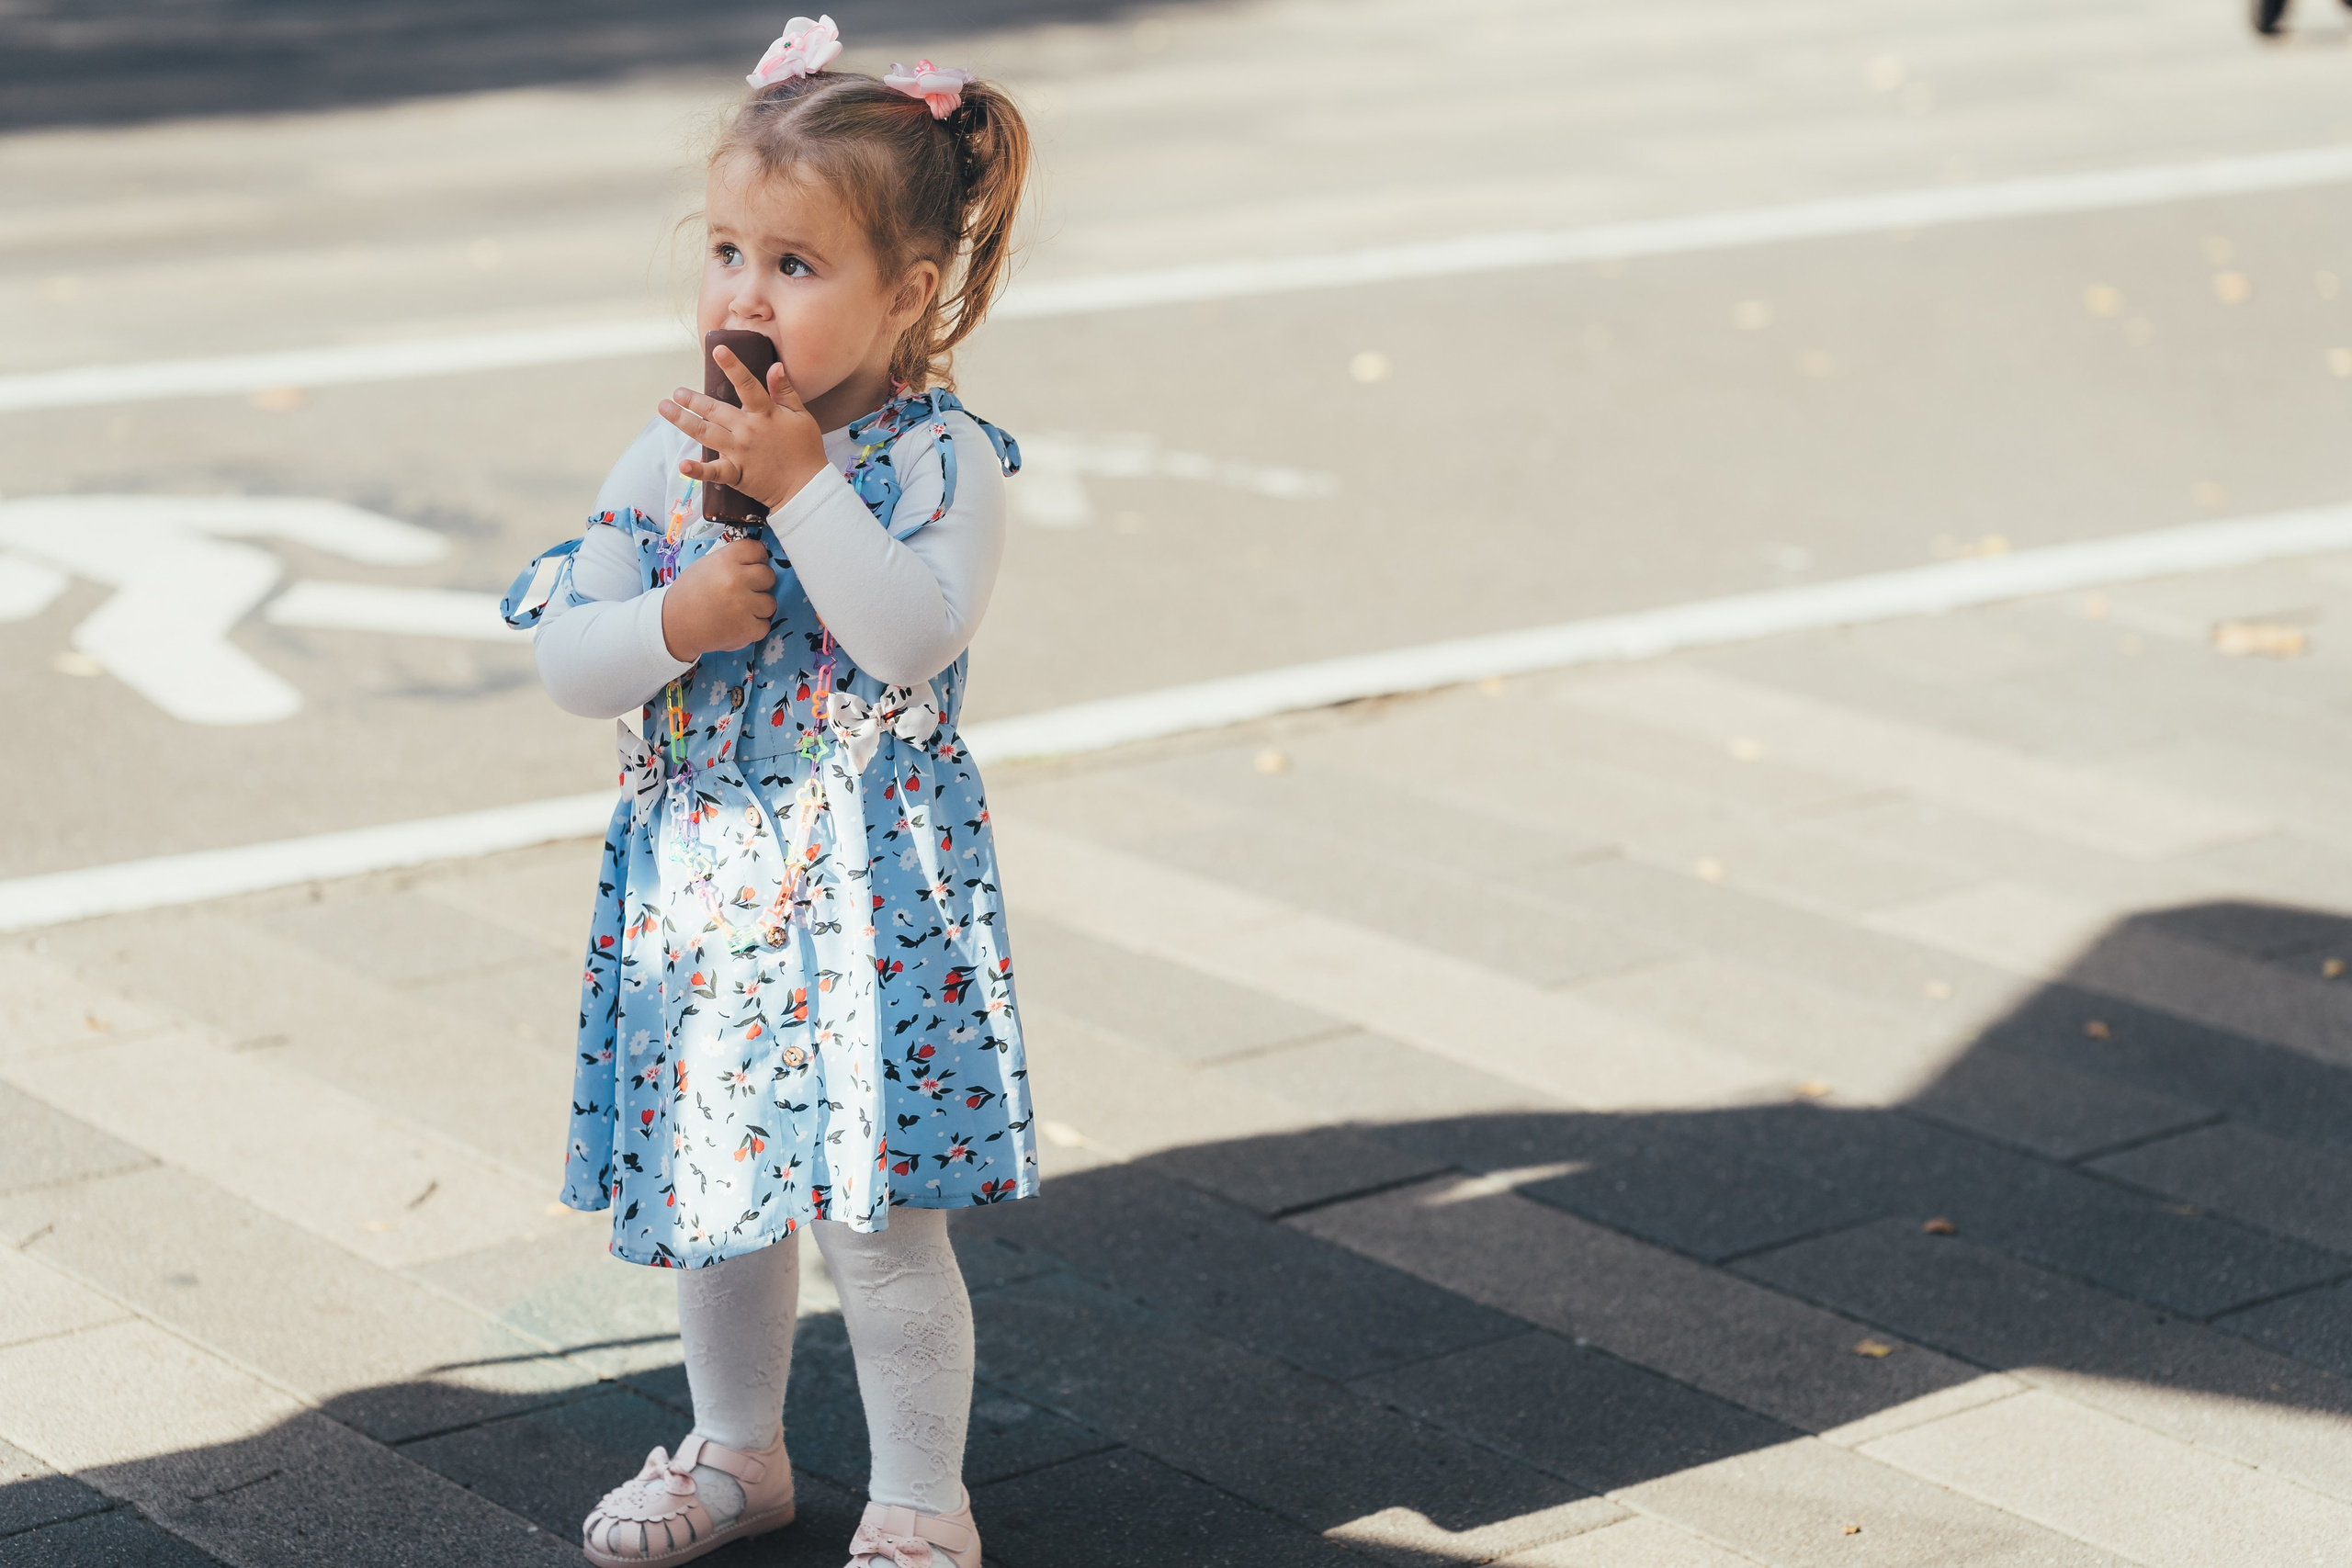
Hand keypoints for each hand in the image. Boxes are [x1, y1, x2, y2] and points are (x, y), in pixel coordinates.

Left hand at [658, 347, 829, 510]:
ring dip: (683, 420)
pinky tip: (682, 466)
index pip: (747, 385)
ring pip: (705, 433)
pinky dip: (697, 471)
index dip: (732, 366)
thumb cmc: (806, 449)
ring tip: (665, 409)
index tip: (718, 350)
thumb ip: (785, 391)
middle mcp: (748, 431)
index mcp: (765, 414)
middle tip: (676, 392)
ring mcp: (739, 453)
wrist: (807, 487)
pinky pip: (713, 472)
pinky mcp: (736, 474)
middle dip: (692, 399)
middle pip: (714, 410)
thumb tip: (775, 366)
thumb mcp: (801, 416)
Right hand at [660, 537, 774, 660]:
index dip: (757, 559)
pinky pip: (765, 625)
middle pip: (769, 576)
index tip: (750, 567)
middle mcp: (736, 580)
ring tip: (739, 610)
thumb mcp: (707, 565)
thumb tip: (759, 560)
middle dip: (760, 584)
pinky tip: (737, 624)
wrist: (673, 625)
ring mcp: (743, 605)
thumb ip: (733, 560)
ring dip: (758, 607)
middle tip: (743, 591)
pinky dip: (754, 627)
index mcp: (725, 560)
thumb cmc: (690, 593)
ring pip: (770, 602)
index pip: (758, 550)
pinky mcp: (746, 629)